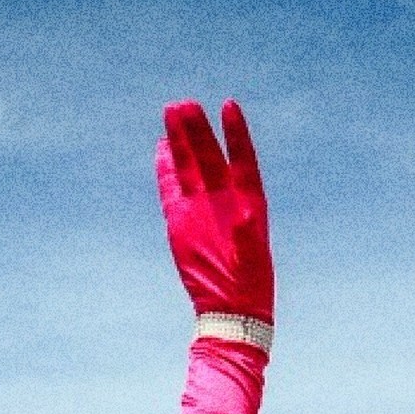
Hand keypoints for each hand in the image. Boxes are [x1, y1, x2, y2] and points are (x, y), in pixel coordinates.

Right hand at [157, 100, 272, 322]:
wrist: (231, 310)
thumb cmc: (249, 286)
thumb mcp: (252, 260)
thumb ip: (248, 236)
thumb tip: (246, 216)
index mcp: (249, 201)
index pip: (242, 159)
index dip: (236, 134)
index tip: (229, 106)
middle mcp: (224, 199)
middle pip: (210, 157)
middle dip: (199, 131)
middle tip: (185, 103)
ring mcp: (201, 209)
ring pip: (189, 168)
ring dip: (180, 142)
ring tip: (172, 111)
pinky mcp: (180, 223)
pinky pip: (171, 191)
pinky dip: (166, 171)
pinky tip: (161, 148)